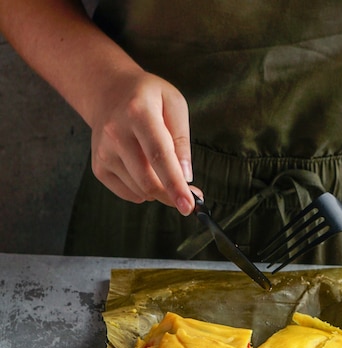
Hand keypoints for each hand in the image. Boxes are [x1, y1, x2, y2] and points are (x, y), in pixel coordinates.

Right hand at [89, 69, 200, 213]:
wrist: (107, 92)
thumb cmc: (148, 98)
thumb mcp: (174, 104)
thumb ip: (182, 139)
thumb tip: (185, 175)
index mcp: (138, 113)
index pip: (159, 156)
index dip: (175, 184)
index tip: (188, 206)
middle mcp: (115, 133)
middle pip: (148, 180)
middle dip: (171, 195)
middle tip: (187, 196)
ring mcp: (104, 152)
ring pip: (140, 190)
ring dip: (159, 190)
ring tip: (163, 170)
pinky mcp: (98, 167)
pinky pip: (128, 193)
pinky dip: (143, 191)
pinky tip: (145, 170)